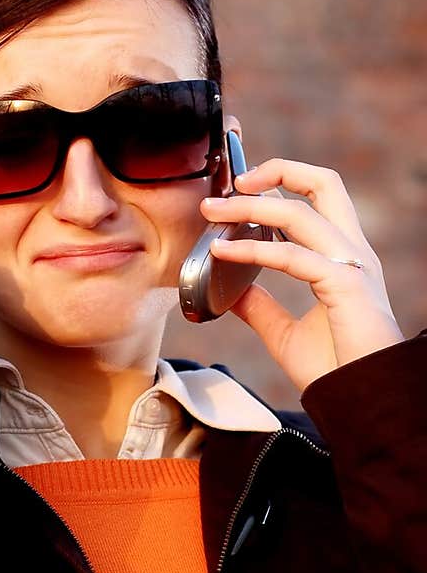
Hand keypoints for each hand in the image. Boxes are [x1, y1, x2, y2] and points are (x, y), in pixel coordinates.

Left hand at [199, 158, 404, 392]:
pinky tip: (222, 250)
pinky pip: (292, 256)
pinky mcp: (344, 286)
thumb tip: (230, 290)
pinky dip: (252, 249)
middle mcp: (350, 253)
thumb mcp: (285, 333)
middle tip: (232, 182)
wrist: (361, 402)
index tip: (242, 189)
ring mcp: (350, 266)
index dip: (283, 182)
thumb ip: (261, 308)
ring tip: (211, 213)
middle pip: (324, 183)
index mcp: (342, 258)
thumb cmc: (334, 369)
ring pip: (299, 212)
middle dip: (277, 170)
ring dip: (250, 207)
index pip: (319, 198)